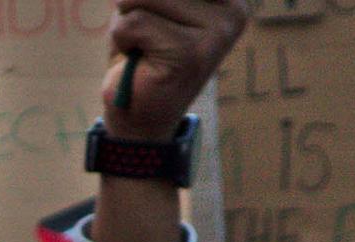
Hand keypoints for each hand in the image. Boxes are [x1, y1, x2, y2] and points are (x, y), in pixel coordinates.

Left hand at [102, 0, 248, 140]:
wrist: (137, 117)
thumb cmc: (140, 53)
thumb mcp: (149, 3)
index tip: (154, 21)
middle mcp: (232, 10)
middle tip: (143, 31)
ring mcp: (216, 32)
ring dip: (127, 19)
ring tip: (141, 44)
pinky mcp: (190, 53)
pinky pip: (133, 22)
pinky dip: (122, 40)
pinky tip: (139, 59)